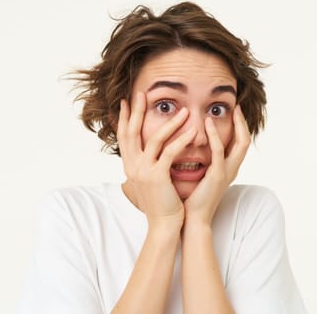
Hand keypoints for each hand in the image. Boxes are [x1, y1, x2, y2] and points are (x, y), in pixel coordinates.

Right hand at [117, 92, 196, 229]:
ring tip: (184, 111)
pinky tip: (192, 132)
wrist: (163, 224)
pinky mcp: (157, 176)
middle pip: (132, 131)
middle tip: (142, 93)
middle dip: (137, 111)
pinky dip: (181, 140)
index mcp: (129, 165)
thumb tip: (148, 151)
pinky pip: (169, 152)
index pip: (124, 135)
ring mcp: (143, 171)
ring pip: (154, 138)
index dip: (125, 118)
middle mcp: (132, 166)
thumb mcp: (149, 179)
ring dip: (170, 122)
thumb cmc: (161, 202)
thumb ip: (146, 163)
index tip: (127, 101)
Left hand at [183, 105, 250, 225]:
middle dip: (243, 122)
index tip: (234, 111)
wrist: (191, 219)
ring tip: (231, 110)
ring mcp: (226, 172)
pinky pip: (219, 151)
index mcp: (228, 168)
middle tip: (238, 106)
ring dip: (237, 125)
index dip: (240, 127)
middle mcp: (232, 169)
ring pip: (240, 143)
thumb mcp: (201, 175)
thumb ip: (203, 161)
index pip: (240, 143)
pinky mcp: (217, 175)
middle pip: (246, 140)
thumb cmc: (192, 198)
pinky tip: (208, 123)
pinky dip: (215, 135)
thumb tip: (194, 147)